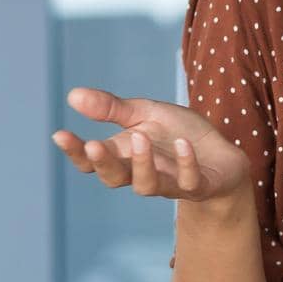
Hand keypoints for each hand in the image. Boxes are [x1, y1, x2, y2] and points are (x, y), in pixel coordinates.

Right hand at [51, 87, 249, 203]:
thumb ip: (112, 108)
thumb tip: (73, 95)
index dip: (75, 152)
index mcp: (125, 155)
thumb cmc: (179, 134)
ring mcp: (171, 182)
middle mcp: (143, 172)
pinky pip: (190, 182)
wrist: (223, 157)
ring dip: (142, 164)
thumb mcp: (146, 114)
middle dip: (103, 163)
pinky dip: (186, 164)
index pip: (92, 161)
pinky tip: (183, 144)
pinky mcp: (199, 186)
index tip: (59, 134)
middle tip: (93, 145)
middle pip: (114, 177)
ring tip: (141, 138)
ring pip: (148, 185)